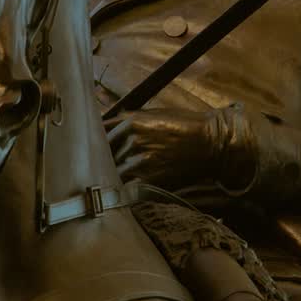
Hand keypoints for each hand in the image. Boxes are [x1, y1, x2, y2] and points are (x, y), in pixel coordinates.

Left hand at [104, 108, 220, 188]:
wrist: (210, 142)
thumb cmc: (184, 125)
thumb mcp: (154, 114)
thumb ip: (130, 118)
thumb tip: (108, 123)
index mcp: (131, 121)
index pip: (100, 133)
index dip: (94, 142)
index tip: (91, 148)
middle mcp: (132, 139)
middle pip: (104, 153)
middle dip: (102, 159)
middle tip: (96, 167)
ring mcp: (140, 160)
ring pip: (114, 171)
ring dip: (113, 175)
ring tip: (111, 179)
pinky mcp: (150, 178)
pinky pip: (128, 185)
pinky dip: (126, 187)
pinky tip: (127, 187)